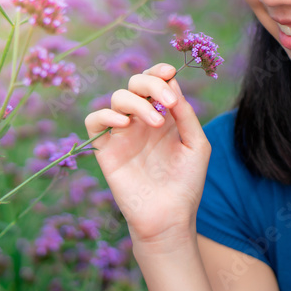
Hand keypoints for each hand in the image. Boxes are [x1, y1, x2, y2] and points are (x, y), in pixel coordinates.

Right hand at [84, 62, 210, 251]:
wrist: (170, 218)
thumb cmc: (186, 184)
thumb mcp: (196, 145)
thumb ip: (186, 114)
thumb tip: (172, 83)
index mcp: (164, 116)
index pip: (156, 82)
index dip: (159, 72)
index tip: (170, 72)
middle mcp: (142, 121)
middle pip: (135, 83)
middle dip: (150, 82)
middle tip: (167, 101)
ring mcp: (123, 134)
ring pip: (117, 97)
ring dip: (137, 102)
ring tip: (156, 123)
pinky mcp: (105, 150)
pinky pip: (94, 120)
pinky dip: (106, 115)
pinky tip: (126, 125)